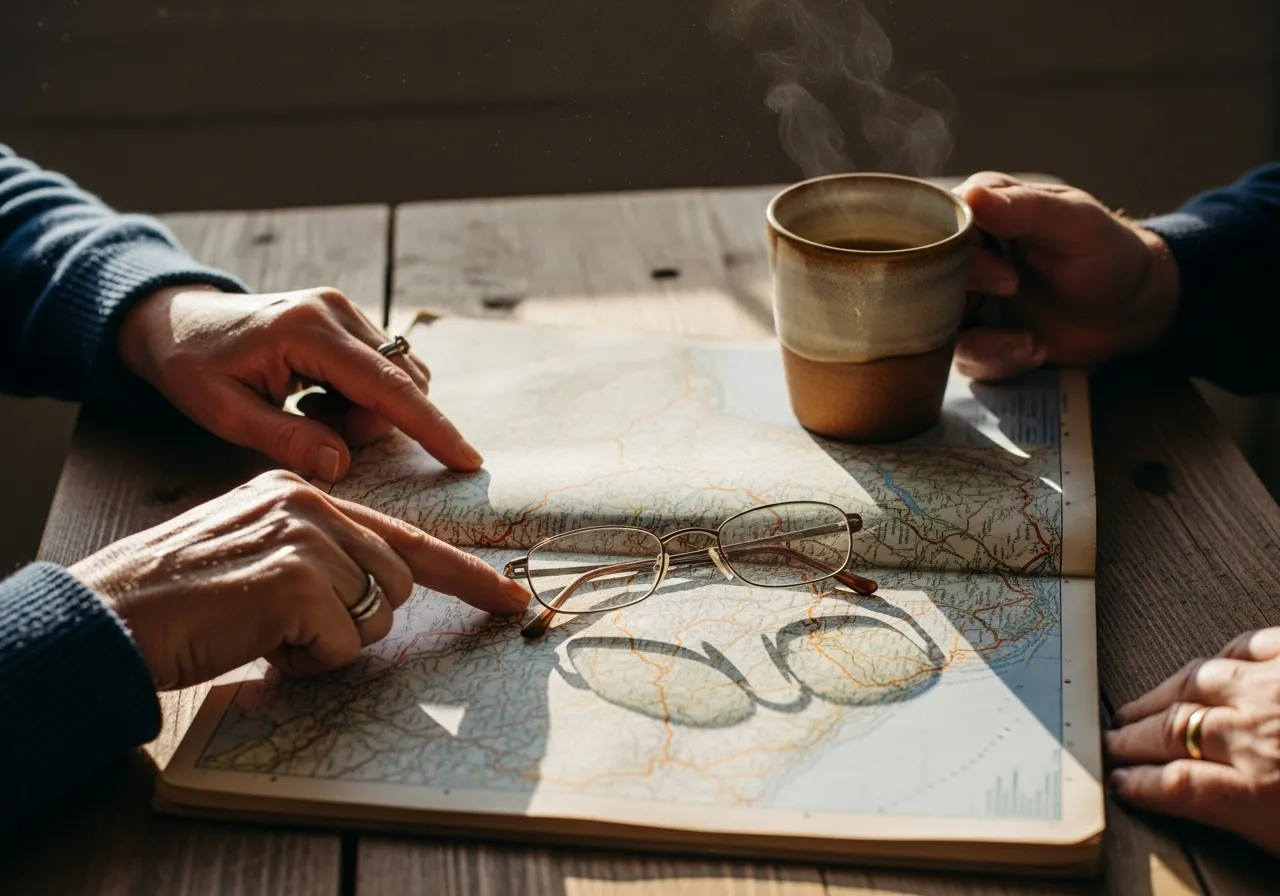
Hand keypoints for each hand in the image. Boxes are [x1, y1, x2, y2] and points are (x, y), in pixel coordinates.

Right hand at [69, 471, 530, 689]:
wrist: (110, 613)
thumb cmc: (179, 597)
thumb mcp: (256, 554)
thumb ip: (318, 557)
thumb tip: (378, 595)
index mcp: (302, 491)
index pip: (403, 537)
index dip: (464, 573)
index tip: (509, 598)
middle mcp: (311, 502)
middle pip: (394, 585)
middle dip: (354, 623)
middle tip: (286, 627)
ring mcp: (307, 536)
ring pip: (375, 616)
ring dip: (328, 643)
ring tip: (265, 630)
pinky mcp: (297, 578)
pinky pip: (343, 644)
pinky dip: (307, 660)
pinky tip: (257, 642)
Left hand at [118, 285, 482, 480]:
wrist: (172, 320)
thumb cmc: (190, 366)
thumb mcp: (222, 413)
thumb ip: (284, 439)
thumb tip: (341, 466)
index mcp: (308, 330)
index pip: (387, 387)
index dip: (431, 427)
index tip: (467, 460)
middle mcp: (337, 311)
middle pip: (401, 384)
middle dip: (374, 426)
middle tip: (314, 434)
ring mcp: (346, 310)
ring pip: (398, 377)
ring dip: (368, 412)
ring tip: (310, 414)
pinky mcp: (348, 319)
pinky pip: (383, 369)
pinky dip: (363, 397)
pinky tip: (317, 399)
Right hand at [953, 172, 1182, 380]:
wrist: (1130, 310)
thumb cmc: (1107, 253)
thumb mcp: (1077, 222)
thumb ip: (1026, 207)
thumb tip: (972, 196)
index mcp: (979, 211)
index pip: (936, 228)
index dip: (957, 255)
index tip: (1005, 278)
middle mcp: (962, 255)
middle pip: (923, 279)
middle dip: (964, 300)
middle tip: (1014, 296)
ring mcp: (964, 299)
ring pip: (935, 325)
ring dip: (983, 342)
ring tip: (1032, 343)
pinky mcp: (975, 337)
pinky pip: (961, 357)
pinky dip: (996, 360)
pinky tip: (1034, 351)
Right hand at [1107, 628, 1279, 855]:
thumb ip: (1252, 820)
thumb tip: (1205, 808)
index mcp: (1262, 792)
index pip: (1177, 786)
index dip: (1141, 784)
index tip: (1120, 782)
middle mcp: (1257, 733)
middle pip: (1173, 731)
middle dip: (1134, 738)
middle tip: (1112, 742)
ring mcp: (1273, 686)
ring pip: (1195, 682)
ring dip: (1160, 695)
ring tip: (1140, 706)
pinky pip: (1246, 645)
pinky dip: (1223, 656)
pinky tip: (1211, 664)